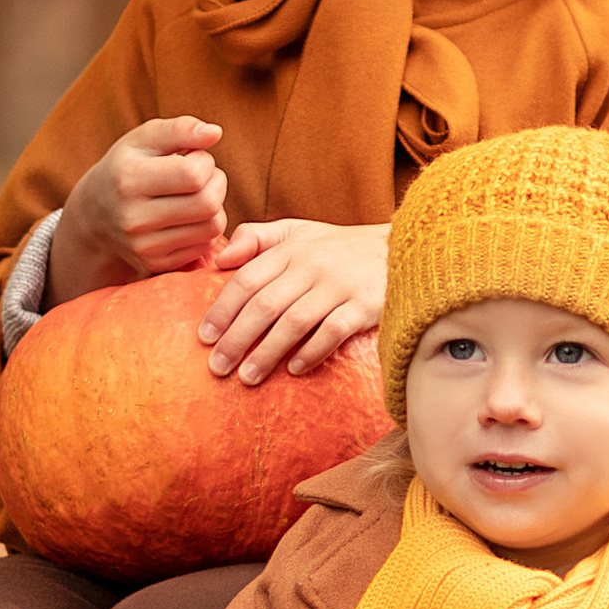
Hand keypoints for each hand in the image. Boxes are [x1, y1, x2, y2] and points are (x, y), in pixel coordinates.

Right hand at [52, 116, 228, 299]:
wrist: (95, 214)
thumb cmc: (127, 166)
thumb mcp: (145, 139)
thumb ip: (181, 129)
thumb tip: (216, 133)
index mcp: (129, 179)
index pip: (194, 174)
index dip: (205, 161)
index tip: (193, 157)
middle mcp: (133, 218)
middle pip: (208, 203)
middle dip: (217, 183)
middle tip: (202, 176)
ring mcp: (144, 247)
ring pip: (212, 226)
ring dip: (215, 206)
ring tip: (196, 194)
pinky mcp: (155, 264)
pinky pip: (204, 246)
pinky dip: (205, 228)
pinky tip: (189, 216)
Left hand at [198, 218, 388, 384]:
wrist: (404, 249)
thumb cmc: (340, 248)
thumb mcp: (299, 231)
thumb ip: (257, 238)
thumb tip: (220, 260)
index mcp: (291, 249)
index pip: (247, 279)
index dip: (223, 310)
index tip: (204, 338)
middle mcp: (312, 265)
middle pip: (265, 304)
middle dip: (236, 338)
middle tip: (217, 367)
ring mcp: (339, 286)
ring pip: (294, 322)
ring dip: (267, 352)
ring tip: (246, 378)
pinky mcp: (365, 305)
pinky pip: (333, 332)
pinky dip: (311, 353)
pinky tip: (293, 371)